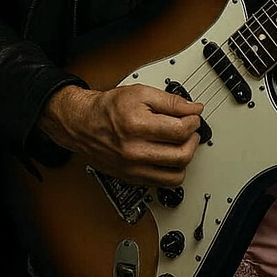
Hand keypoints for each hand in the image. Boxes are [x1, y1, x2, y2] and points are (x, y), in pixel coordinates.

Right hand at [38, 83, 203, 185]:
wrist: (83, 125)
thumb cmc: (108, 108)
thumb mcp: (141, 93)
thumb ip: (171, 101)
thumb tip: (193, 109)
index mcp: (137, 126)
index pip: (181, 131)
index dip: (193, 122)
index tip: (193, 116)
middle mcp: (134, 152)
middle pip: (182, 155)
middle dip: (193, 140)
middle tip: (191, 130)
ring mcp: (133, 168)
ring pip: (176, 175)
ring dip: (186, 159)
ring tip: (182, 144)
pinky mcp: (132, 178)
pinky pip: (162, 183)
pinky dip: (172, 171)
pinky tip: (170, 156)